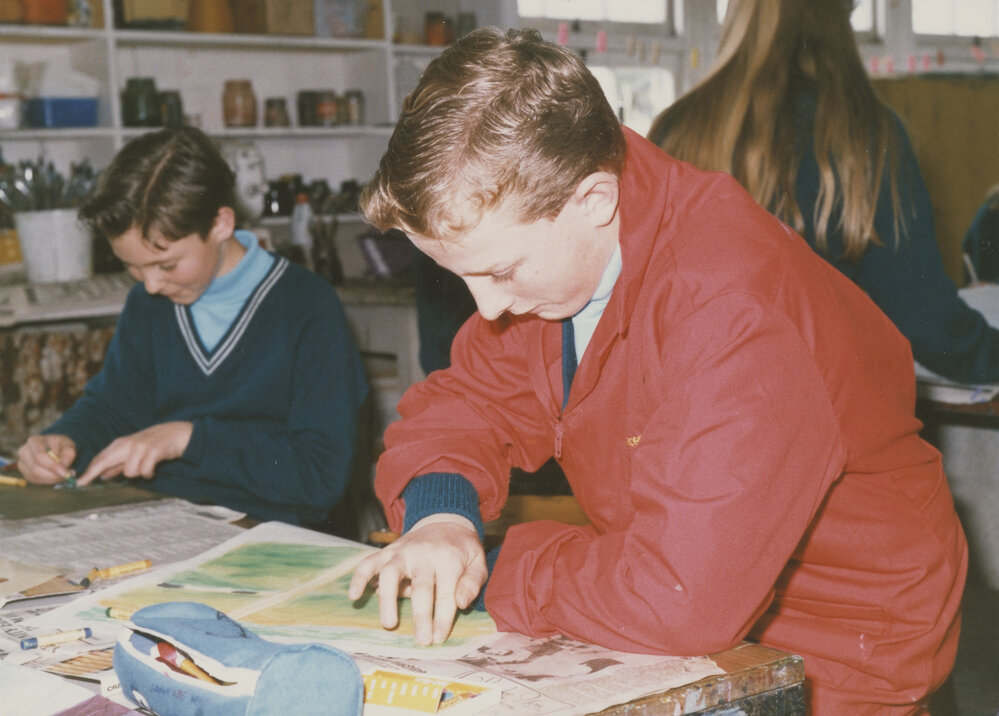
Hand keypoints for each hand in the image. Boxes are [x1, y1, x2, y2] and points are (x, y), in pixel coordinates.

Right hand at [16, 434, 76, 484]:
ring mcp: (22, 463)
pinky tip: (56, 476)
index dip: (52, 466)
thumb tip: (64, 465)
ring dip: (52, 479)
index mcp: (34, 441)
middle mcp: (24, 452)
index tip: (65, 473)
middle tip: (68, 476)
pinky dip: (48, 481)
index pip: (39, 456)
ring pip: (35, 476)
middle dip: (53, 475)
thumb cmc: (61, 446)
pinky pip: (35, 481)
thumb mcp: (68, 445)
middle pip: (35, 468)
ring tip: (64, 474)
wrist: (54, 448)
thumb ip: (69, 453)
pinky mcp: (25, 473)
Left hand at [76, 421, 193, 485]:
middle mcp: (128, 444)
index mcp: (122, 444)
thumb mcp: (136, 451)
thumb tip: (103, 475)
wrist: (180, 433)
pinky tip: (153, 469)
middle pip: (104, 461)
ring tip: (146, 468)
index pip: (101, 459)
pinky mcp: (153, 452)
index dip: (89, 472)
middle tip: (82, 484)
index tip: (78, 483)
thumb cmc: (157, 443)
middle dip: (93, 473)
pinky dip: (149, 473)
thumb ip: (120, 463)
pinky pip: (145, 471)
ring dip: (137, 474)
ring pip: (129, 471)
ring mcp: (140, 447)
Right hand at [348, 514, 486, 645]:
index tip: (438, 639)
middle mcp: (424, 554)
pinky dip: (359, 577)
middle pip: (421, 586)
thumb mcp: (478, 561)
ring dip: (388, 599)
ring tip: (389, 624)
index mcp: (449, 558)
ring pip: (391, 573)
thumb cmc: (462, 549)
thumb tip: (461, 603)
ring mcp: (403, 551)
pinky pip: (370, 562)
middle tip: (421, 640)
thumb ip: (472, 582)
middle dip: (421, 616)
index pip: (446, 593)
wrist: (445, 521)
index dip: (443, 618)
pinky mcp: (388, 551)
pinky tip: (354, 596)